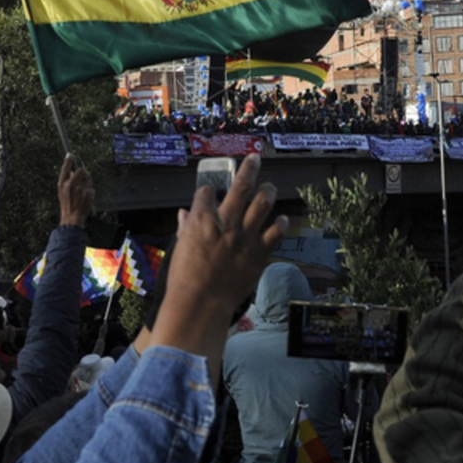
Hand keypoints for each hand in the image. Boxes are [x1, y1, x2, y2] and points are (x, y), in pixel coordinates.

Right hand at [58, 154, 93, 226]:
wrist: (72, 218)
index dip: (68, 160)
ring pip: (88, 179)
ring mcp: (80, 188)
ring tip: (82, 193)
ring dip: (87, 184)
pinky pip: (92, 188)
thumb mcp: (62, 192)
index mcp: (62, 184)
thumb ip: (67, 181)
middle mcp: (70, 184)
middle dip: (84, 174)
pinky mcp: (88, 192)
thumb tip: (73, 171)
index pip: (65, 168)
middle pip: (81, 170)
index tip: (70, 154)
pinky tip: (85, 198)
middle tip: (83, 180)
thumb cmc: (67, 205)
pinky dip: (90, 192)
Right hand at [150, 154, 286, 382]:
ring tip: (269, 187)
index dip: (209, 190)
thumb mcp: (180, 248)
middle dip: (249, 168)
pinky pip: (276, 233)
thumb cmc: (185, 278)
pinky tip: (282, 219)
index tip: (211, 192)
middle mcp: (226, 222)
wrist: (201, 303)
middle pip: (241, 186)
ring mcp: (245, 237)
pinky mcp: (259, 253)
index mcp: (202, 219)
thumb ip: (186, 228)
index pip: (208, 192)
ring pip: (263, 203)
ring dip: (267, 191)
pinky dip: (281, 224)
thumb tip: (185, 214)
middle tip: (255, 158)